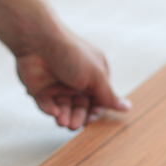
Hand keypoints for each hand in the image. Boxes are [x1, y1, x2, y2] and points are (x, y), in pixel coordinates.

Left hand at [16, 29, 130, 130]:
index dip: (94, 112)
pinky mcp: (40, 89)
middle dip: (78, 117)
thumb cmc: (71, 53)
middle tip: (74, 125)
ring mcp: (57, 85)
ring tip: (63, 121)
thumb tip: (128, 107)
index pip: (98, 100)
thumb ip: (108, 95)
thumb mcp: (95, 76)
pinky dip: (50, 110)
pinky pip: (46, 105)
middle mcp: (76, 81)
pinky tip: (53, 111)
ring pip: (63, 108)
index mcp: (92, 76)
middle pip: (80, 107)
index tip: (89, 119)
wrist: (38, 41)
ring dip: (64, 116)